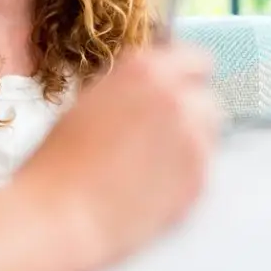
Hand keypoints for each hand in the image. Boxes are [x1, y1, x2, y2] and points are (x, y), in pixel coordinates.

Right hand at [14, 43, 219, 270]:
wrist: (62, 212)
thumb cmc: (61, 160)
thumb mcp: (93, 101)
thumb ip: (132, 89)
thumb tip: (153, 93)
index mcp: (145, 69)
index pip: (195, 59)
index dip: (184, 76)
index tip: (177, 89)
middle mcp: (176, 96)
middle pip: (206, 96)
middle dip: (189, 111)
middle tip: (159, 134)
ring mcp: (193, 137)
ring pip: (209, 131)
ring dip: (190, 140)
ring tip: (152, 163)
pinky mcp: (200, 176)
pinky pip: (203, 166)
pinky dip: (186, 174)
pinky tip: (153, 185)